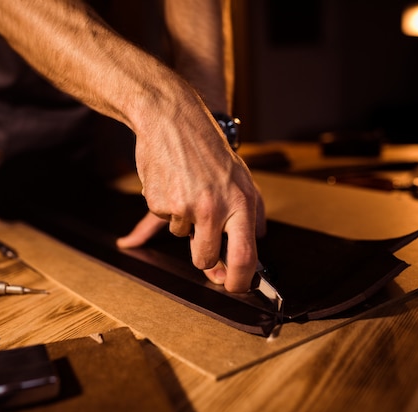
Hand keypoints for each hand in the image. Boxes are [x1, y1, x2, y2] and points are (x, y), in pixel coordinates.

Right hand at [117, 106, 265, 292]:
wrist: (173, 119)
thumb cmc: (208, 148)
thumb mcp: (242, 177)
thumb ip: (252, 214)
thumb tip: (258, 243)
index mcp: (240, 203)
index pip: (245, 257)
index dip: (239, 281)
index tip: (234, 287)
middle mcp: (214, 208)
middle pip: (204, 259)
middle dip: (203, 258)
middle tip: (201, 236)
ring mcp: (185, 207)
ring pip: (180, 235)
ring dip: (183, 219)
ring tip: (188, 187)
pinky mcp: (159, 202)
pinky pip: (163, 218)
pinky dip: (165, 204)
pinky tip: (172, 181)